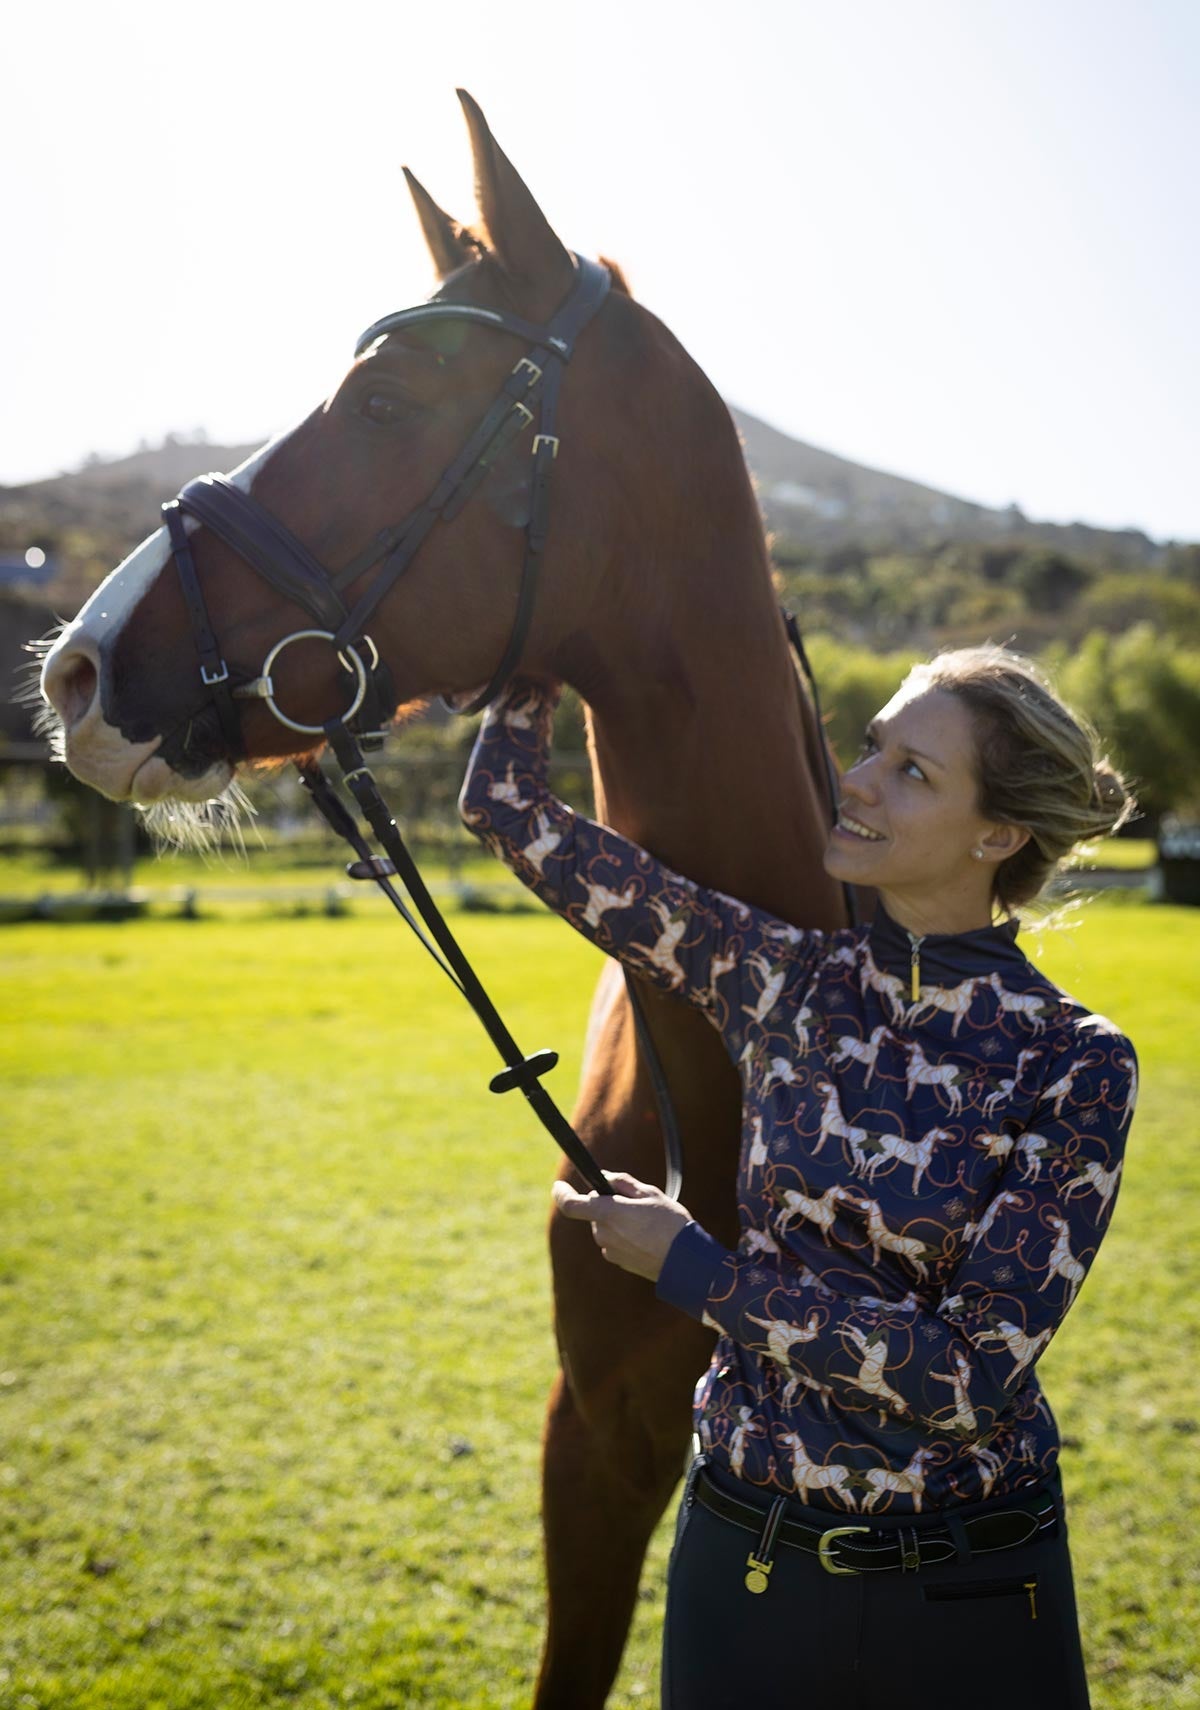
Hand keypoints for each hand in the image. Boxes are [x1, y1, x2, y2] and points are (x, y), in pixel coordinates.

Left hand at [551, 1171, 693, 1282]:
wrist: (685, 1262)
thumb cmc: (670, 1223)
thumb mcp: (649, 1193)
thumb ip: (622, 1183)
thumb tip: (604, 1178)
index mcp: (608, 1213)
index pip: (571, 1205)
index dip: (561, 1194)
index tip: (558, 1185)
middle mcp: (603, 1233)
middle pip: (595, 1212)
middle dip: (609, 1204)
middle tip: (636, 1202)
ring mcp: (610, 1250)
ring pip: (606, 1227)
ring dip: (618, 1220)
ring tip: (647, 1221)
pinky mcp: (619, 1261)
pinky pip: (614, 1241)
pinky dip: (625, 1235)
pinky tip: (647, 1236)